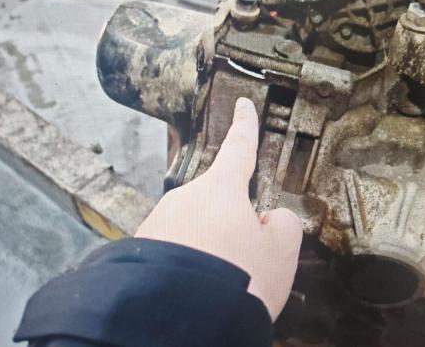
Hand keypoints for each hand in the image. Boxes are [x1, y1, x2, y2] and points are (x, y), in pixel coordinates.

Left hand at [135, 97, 302, 319]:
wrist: (177, 318)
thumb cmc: (236, 279)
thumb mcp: (281, 250)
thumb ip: (283, 224)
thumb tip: (268, 221)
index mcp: (221, 190)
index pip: (239, 148)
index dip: (246, 126)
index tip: (243, 106)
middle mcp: (185, 199)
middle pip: (218, 204)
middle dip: (232, 227)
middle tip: (245, 264)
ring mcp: (159, 224)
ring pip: (197, 232)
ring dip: (211, 253)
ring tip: (221, 285)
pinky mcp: (141, 251)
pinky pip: (175, 253)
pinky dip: (189, 268)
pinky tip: (197, 291)